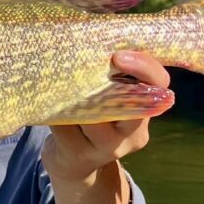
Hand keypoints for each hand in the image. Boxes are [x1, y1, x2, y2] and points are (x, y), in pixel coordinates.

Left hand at [41, 51, 170, 184]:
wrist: (74, 164)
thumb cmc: (91, 117)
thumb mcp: (108, 97)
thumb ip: (110, 74)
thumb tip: (86, 39)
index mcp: (146, 109)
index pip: (159, 85)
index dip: (144, 68)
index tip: (119, 55)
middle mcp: (132, 133)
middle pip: (132, 107)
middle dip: (109, 81)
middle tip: (90, 65)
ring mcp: (107, 148)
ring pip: (92, 117)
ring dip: (74, 94)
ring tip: (57, 76)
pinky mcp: (79, 155)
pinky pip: (65, 127)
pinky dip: (54, 110)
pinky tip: (44, 100)